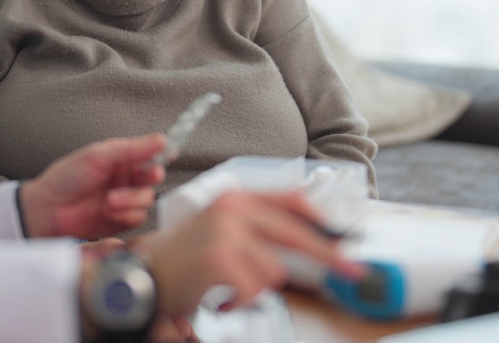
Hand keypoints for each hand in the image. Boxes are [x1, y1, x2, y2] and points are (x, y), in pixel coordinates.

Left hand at [19, 134, 165, 238]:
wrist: (48, 209)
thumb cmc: (67, 178)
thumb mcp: (99, 156)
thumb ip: (132, 149)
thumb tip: (161, 139)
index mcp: (120, 159)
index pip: (148, 155)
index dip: (160, 155)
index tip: (168, 154)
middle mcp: (124, 179)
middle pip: (153, 177)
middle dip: (150, 177)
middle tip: (148, 176)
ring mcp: (123, 200)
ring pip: (147, 198)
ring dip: (132, 199)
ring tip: (110, 200)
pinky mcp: (121, 221)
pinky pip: (137, 217)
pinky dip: (126, 214)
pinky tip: (109, 211)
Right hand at [142, 191, 364, 315]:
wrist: (145, 277)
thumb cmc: (185, 258)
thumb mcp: (221, 228)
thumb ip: (258, 227)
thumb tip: (306, 240)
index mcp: (236, 197)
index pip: (291, 200)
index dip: (322, 218)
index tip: (346, 235)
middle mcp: (233, 208)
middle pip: (296, 234)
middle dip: (329, 256)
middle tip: (353, 271)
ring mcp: (226, 232)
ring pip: (275, 271)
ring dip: (257, 288)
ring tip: (232, 287)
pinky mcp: (221, 258)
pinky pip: (255, 289)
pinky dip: (241, 301)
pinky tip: (223, 298)